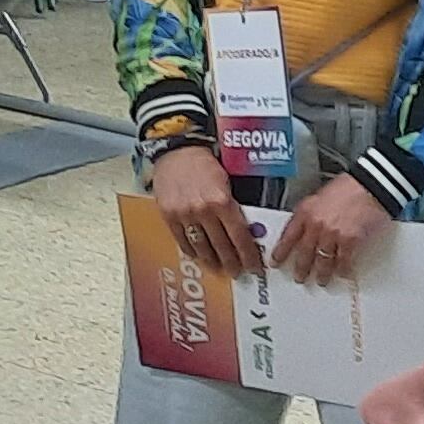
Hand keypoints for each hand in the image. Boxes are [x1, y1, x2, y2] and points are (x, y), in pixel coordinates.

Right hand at [148, 144, 260, 274]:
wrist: (176, 152)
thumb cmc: (204, 163)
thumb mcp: (227, 181)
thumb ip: (234, 206)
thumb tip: (246, 230)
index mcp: (221, 201)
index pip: (239, 236)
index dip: (248, 255)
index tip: (254, 267)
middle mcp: (203, 211)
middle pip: (221, 246)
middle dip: (231, 262)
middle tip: (238, 272)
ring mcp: (184, 215)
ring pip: (201, 247)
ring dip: (212, 260)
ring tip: (219, 267)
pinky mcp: (169, 216)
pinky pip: (182, 240)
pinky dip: (192, 251)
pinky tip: (199, 255)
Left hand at [270, 172, 393, 288]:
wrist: (371, 184)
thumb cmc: (350, 186)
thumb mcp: (321, 195)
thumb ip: (312, 212)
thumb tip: (308, 227)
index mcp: (306, 211)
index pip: (288, 236)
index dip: (280, 252)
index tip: (276, 261)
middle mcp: (315, 224)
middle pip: (304, 252)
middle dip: (301, 268)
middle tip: (299, 277)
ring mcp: (331, 234)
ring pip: (323, 260)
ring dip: (322, 273)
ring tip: (321, 279)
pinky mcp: (349, 240)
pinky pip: (343, 261)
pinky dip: (343, 269)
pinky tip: (342, 273)